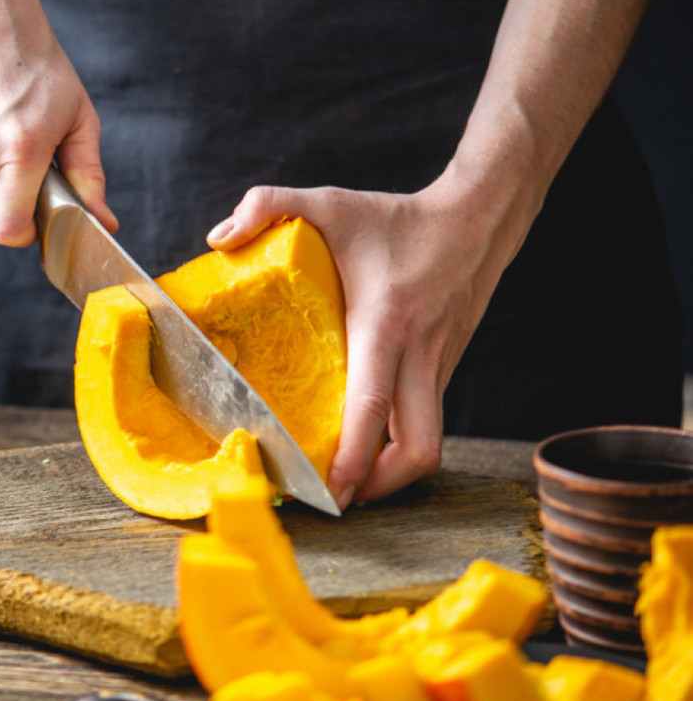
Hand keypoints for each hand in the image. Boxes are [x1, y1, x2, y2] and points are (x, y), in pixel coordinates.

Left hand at [206, 168, 523, 508]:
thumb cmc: (399, 217)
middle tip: (338, 498)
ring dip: (392, 471)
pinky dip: (398, 441)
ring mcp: (438, 366)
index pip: (374, 406)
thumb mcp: (330, 202)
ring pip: (427, 442)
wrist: (480, 218)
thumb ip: (269, 205)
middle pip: (417, 448)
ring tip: (349, 480)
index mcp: (385, 324)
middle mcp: (418, 355)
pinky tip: (368, 441)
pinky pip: (426, 420)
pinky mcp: (445, 368)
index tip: (333, 491)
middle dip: (380, 485)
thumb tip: (219, 237)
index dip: (355, 458)